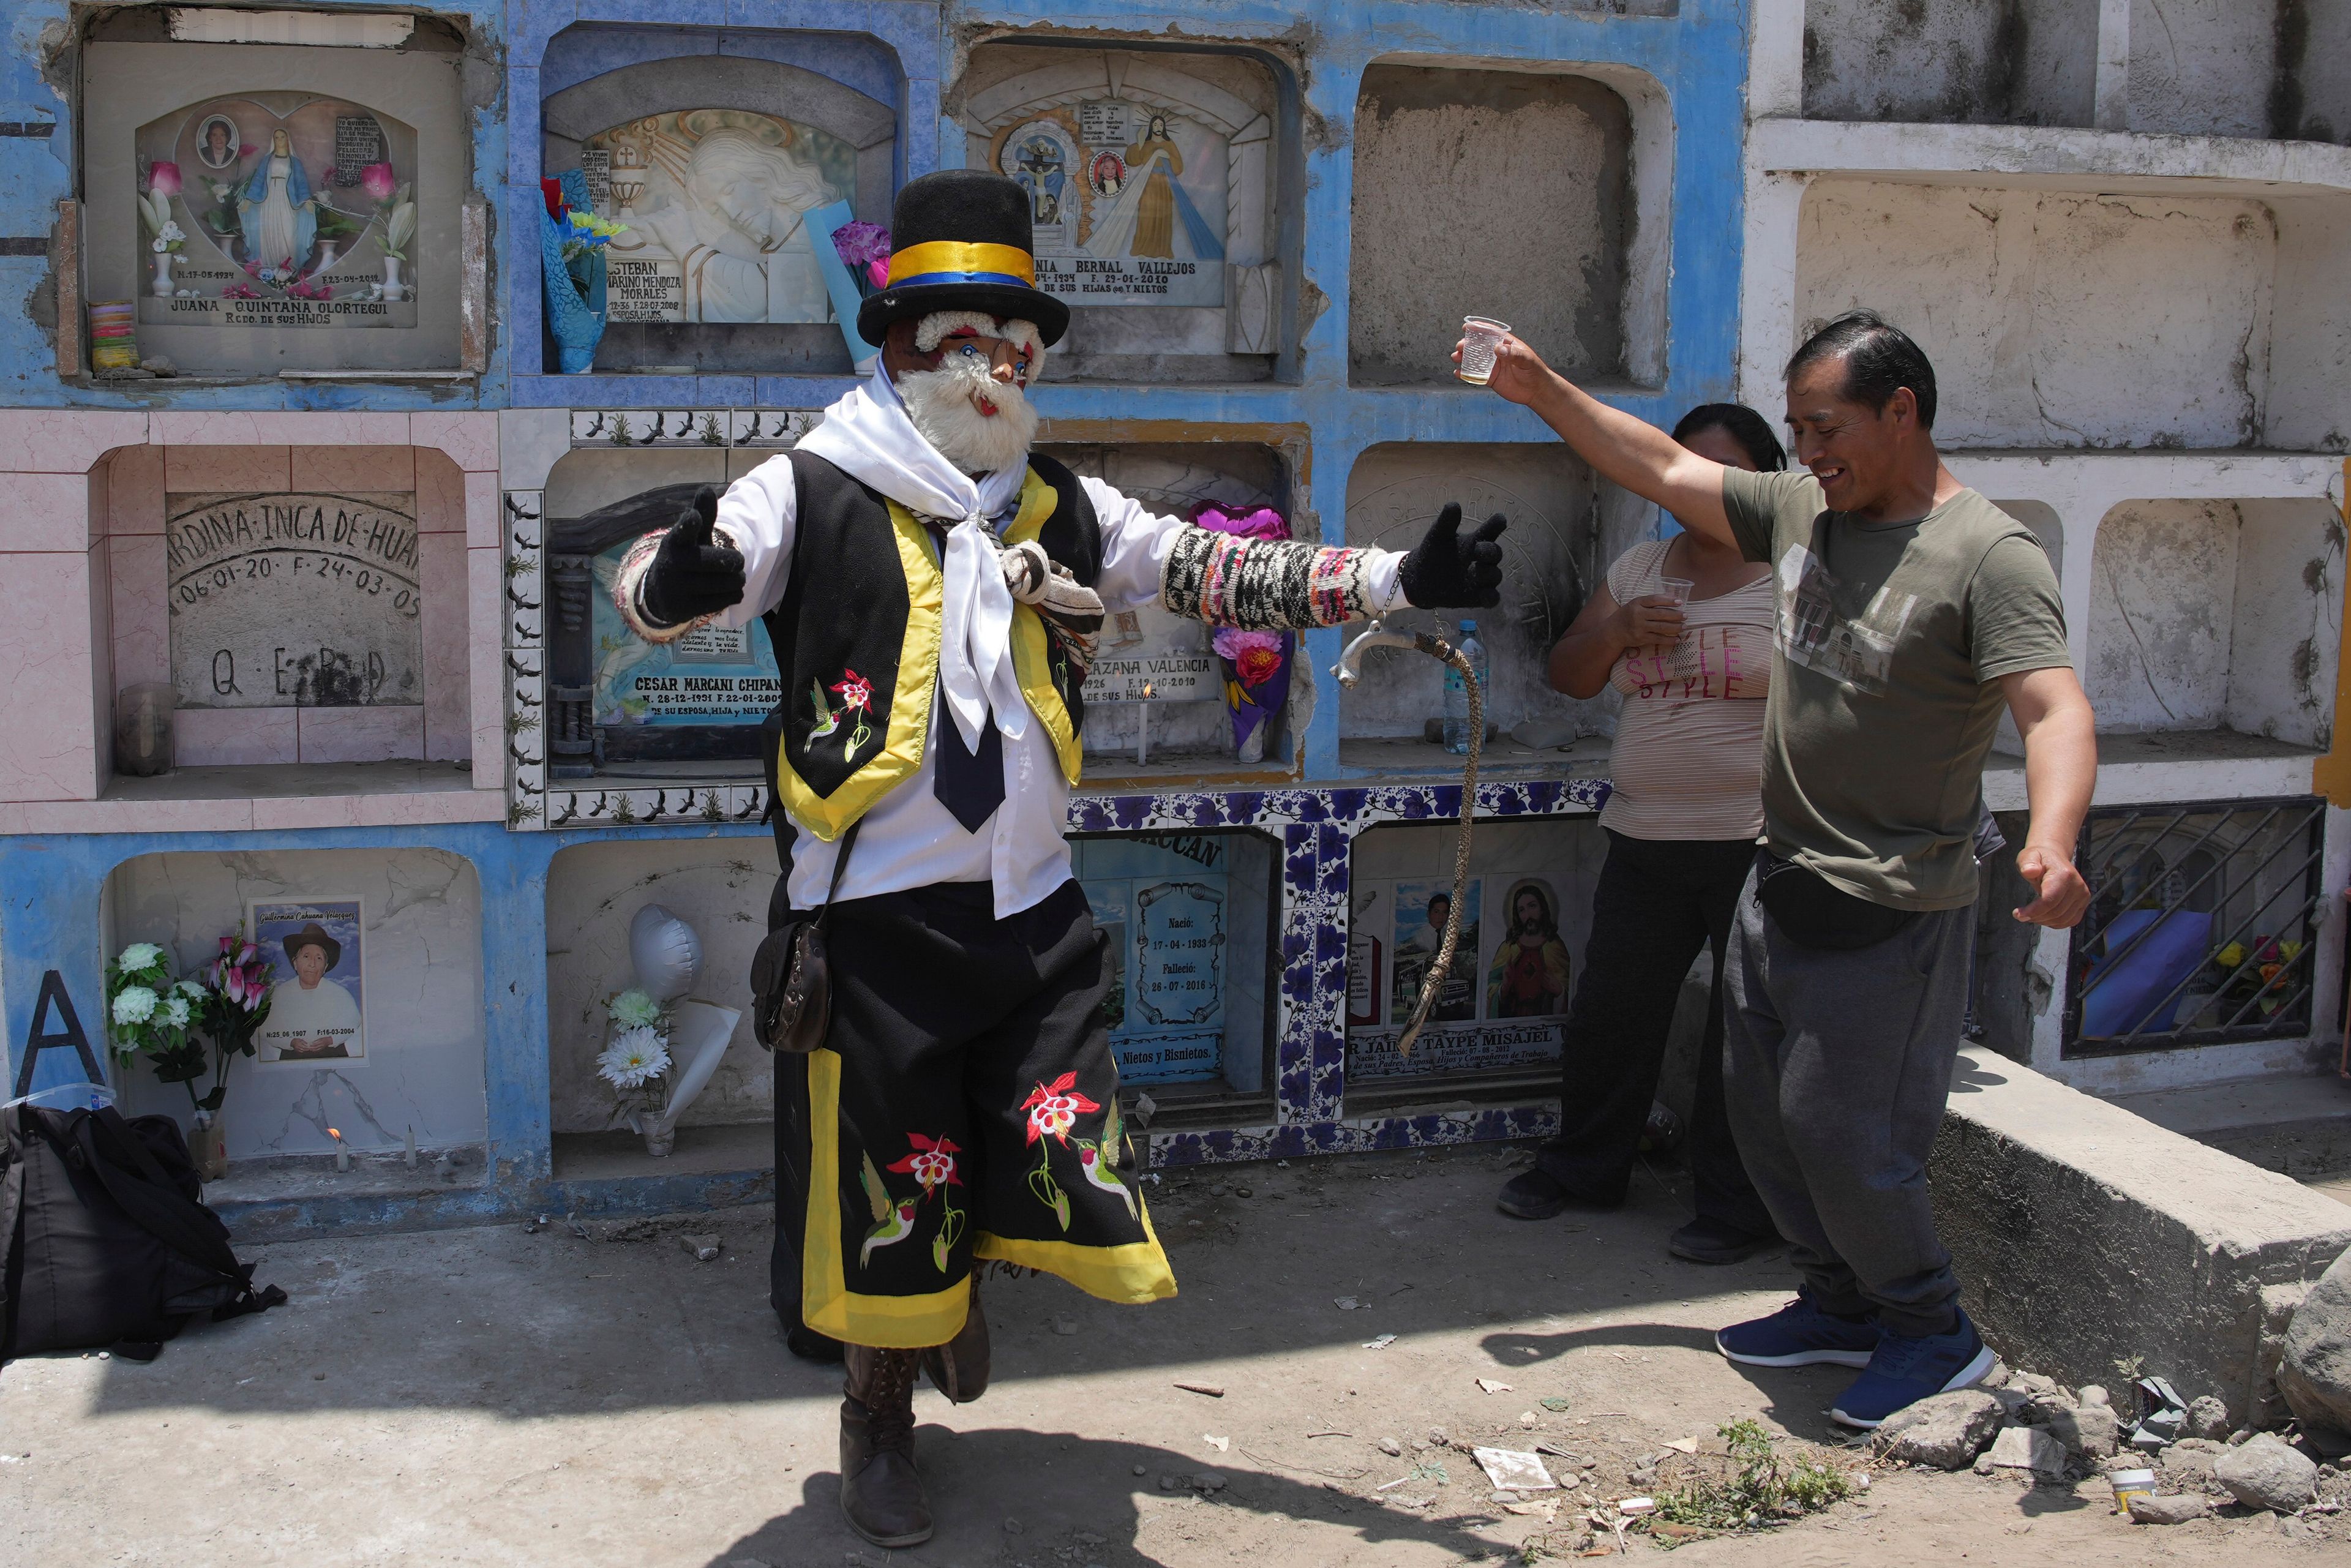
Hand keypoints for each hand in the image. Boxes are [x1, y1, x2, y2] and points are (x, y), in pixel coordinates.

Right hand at [639, 486, 744, 625]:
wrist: (661, 593)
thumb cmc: (686, 557)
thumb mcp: (693, 537)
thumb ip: (703, 515)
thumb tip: (706, 488)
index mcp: (675, 541)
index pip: (684, 531)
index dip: (690, 523)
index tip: (694, 517)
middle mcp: (673, 562)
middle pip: (722, 563)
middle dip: (735, 561)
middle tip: (737, 562)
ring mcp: (676, 587)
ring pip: (727, 583)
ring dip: (738, 580)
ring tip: (735, 578)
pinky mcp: (684, 608)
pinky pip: (725, 600)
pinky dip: (734, 595)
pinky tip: (730, 592)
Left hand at [1398, 503, 1507, 608]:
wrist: (1419, 579)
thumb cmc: (1432, 553)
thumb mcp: (1437, 536)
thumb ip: (1446, 522)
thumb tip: (1454, 504)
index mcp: (1475, 541)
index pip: (1491, 530)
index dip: (1497, 525)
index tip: (1500, 520)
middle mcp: (1482, 559)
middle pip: (1496, 553)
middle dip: (1490, 551)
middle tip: (1477, 550)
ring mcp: (1482, 578)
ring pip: (1495, 575)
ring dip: (1488, 573)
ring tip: (1474, 571)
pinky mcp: (1478, 596)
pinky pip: (1492, 598)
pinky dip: (1490, 597)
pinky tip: (1484, 595)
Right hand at [1453, 330, 1552, 406]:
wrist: (1536, 390)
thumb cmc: (1534, 370)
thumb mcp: (1526, 359)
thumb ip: (1512, 354)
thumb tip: (1497, 349)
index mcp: (1505, 344)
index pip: (1490, 333)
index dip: (1478, 328)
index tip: (1466, 327)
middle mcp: (1496, 353)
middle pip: (1478, 346)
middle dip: (1467, 344)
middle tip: (1460, 346)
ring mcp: (1492, 366)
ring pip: (1474, 360)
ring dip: (1463, 358)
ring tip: (1456, 357)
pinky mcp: (1490, 379)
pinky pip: (1475, 376)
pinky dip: (1465, 374)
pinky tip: (1458, 373)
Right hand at [1611, 594, 1684, 648]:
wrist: (1612, 631)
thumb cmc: (1627, 615)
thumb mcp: (1635, 604)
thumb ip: (1650, 602)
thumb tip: (1672, 599)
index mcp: (1637, 603)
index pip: (1655, 600)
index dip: (1668, 600)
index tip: (1680, 602)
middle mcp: (1637, 614)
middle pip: (1660, 614)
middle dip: (1676, 615)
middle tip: (1686, 615)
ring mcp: (1639, 627)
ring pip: (1661, 627)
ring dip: (1675, 627)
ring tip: (1684, 626)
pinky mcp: (1640, 638)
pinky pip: (1658, 639)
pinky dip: (1669, 640)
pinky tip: (1677, 639)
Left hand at [2013, 843, 2089, 927]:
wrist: (2054, 858)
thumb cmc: (2040, 858)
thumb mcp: (2028, 857)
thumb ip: (2027, 864)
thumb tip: (2029, 871)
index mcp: (2064, 875)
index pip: (2049, 901)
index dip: (2033, 911)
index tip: (2017, 914)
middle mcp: (2077, 886)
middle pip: (2056, 912)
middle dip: (2036, 917)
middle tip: (2022, 915)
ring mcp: (2082, 895)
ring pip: (2062, 919)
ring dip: (2044, 921)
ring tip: (2031, 914)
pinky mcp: (2083, 902)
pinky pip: (2070, 921)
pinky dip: (2055, 923)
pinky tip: (2044, 916)